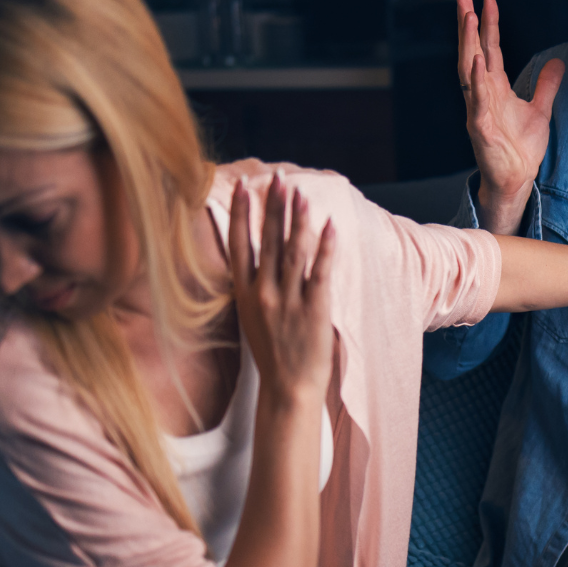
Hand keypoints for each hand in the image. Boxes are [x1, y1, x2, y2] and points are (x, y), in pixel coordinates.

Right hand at [227, 175, 336, 406]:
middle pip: (267, 240)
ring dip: (298, 218)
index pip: (238, 244)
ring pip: (293, 250)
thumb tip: (262, 253)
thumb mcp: (252, 316)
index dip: (240, 213)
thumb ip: (255, 285)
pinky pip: (320, 271)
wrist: (288, 388)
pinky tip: (329, 224)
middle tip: (278, 178)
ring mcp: (288, 300)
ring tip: (301, 192)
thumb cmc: (273, 352)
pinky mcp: (314, 309)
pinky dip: (325, 246)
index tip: (242, 186)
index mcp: (244, 293)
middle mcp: (263, 293)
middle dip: (273, 206)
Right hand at [458, 0, 563, 235]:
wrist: (516, 178)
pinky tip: (477, 62)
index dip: (488, 24)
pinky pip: (477, 101)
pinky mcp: (480, 128)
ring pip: (469, 71)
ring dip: (468, 44)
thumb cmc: (520, 147)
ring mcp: (478, 109)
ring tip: (468, 19)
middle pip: (472, 51)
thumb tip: (558, 62)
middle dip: (468, 25)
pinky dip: (477, 81)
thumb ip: (546, 85)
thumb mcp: (540, 110)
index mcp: (494, 87)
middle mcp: (482, 94)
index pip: (489, 48)